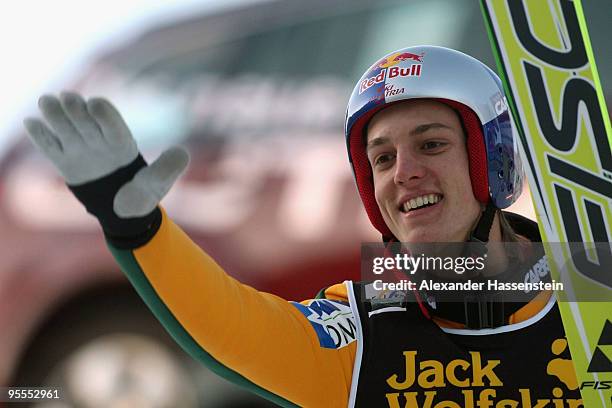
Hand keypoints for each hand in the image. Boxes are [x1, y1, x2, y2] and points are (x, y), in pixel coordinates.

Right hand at [24, 92, 188, 217]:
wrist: (124, 213)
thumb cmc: (143, 197)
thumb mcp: (158, 184)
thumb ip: (168, 168)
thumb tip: (182, 153)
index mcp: (123, 145)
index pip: (113, 124)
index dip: (105, 114)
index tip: (96, 104)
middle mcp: (101, 143)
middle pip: (87, 121)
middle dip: (78, 109)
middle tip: (68, 98)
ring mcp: (82, 152)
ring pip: (67, 130)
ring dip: (56, 115)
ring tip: (46, 101)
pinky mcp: (66, 163)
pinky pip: (52, 148)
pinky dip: (42, 136)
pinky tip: (31, 122)